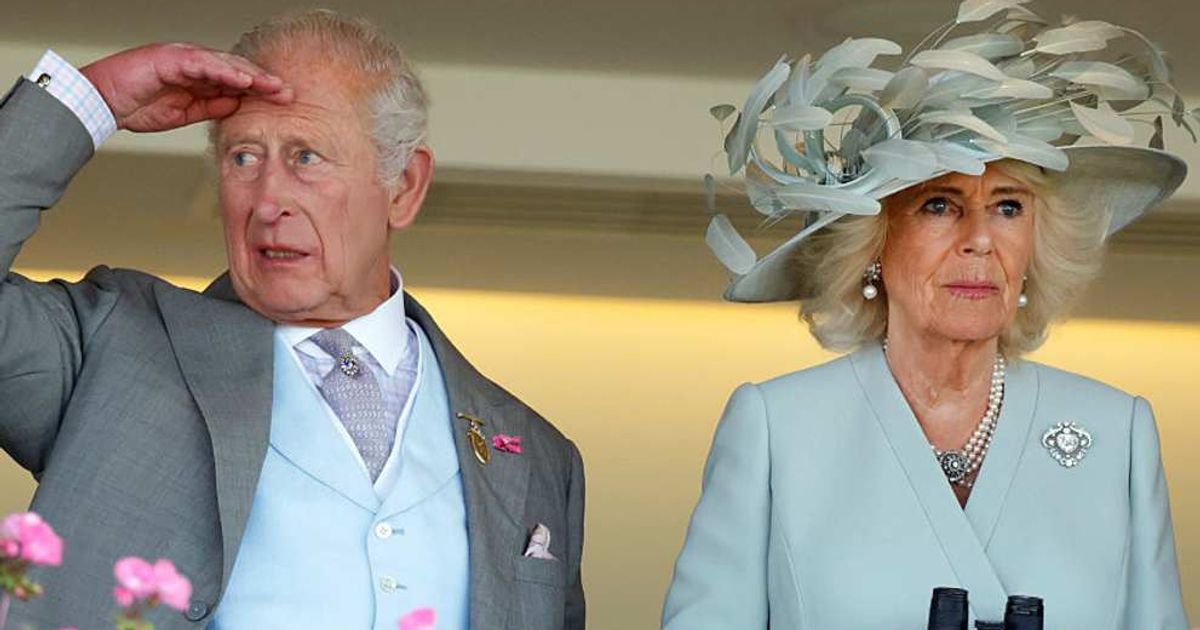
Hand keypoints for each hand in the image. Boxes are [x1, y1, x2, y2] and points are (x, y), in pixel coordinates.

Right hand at [79, 43, 292, 132]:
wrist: (103, 102)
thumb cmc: (137, 105)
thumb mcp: (184, 113)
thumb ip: (211, 108)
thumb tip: (236, 108)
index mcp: (199, 78)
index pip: (237, 82)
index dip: (261, 91)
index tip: (284, 102)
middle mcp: (195, 64)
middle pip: (237, 70)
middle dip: (264, 81)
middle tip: (288, 93)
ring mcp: (183, 59)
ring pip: (224, 64)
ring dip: (250, 75)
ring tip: (272, 86)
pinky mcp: (170, 59)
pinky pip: (202, 64)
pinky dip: (223, 71)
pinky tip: (241, 80)